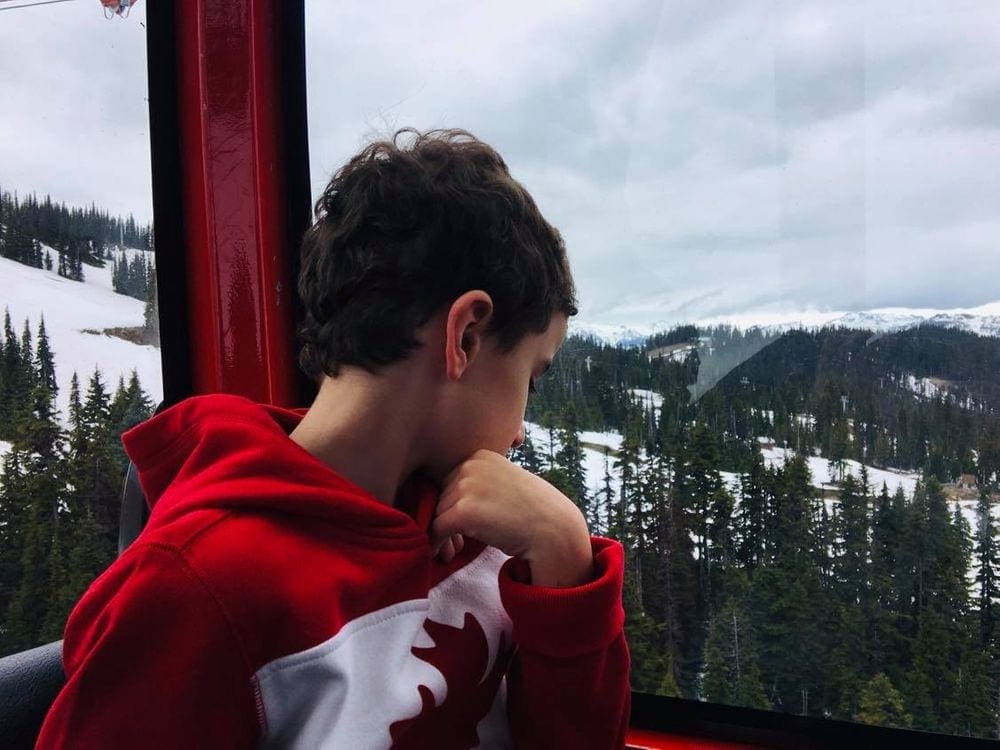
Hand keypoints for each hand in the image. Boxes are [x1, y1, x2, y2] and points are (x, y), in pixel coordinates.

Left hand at [431, 450, 593, 587]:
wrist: (554, 531)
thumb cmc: (533, 512)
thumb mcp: (506, 482)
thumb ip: (481, 481)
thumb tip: (451, 499)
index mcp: (481, 455)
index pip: (452, 480)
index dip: (457, 503)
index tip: (469, 521)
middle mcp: (472, 465)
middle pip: (443, 495)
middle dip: (450, 517)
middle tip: (462, 538)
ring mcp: (467, 486)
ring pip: (438, 512)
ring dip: (446, 532)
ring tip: (460, 546)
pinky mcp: (463, 511)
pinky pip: (437, 529)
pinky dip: (438, 544)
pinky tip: (447, 554)